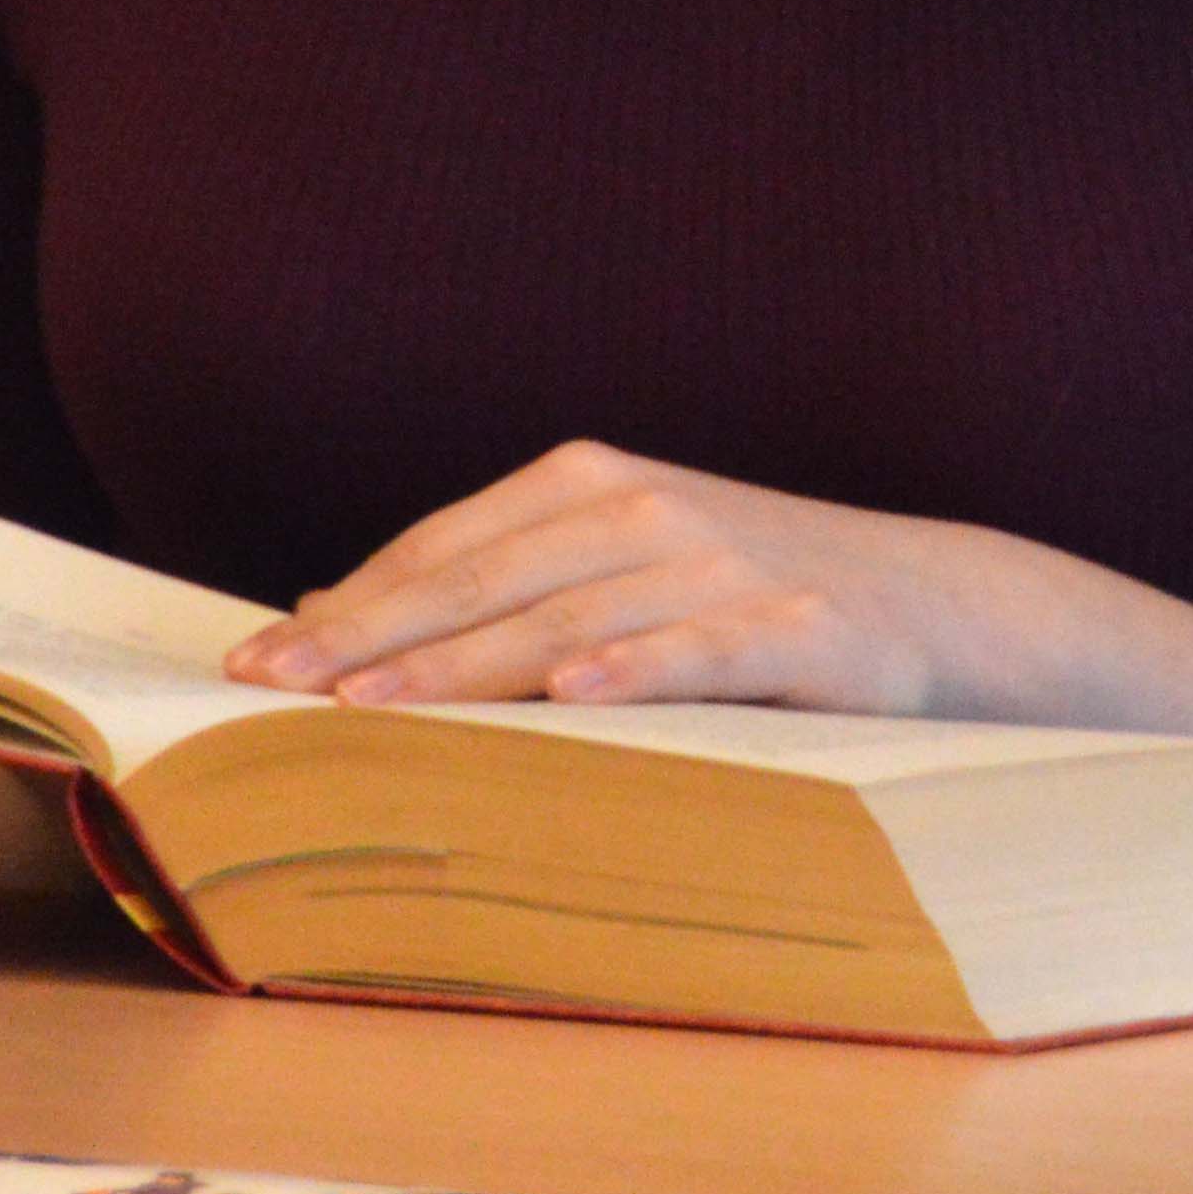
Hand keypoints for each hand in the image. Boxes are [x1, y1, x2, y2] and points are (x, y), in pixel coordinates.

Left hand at [227, 443, 1022, 714]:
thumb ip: (490, 582)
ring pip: (569, 620)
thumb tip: (328, 606)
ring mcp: (725, 564)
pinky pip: (702, 651)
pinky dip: (636, 667)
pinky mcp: (800, 627)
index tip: (253, 661)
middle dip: (368, 637)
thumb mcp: (616, 570)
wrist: (939, 604)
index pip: (446, 547)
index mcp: (593, 485)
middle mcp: (648, 510)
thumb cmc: (751, 598)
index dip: (348, 603)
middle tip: (272, 689)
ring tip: (370, 708)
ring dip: (463, 665)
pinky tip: (573, 695)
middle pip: (485, 579)